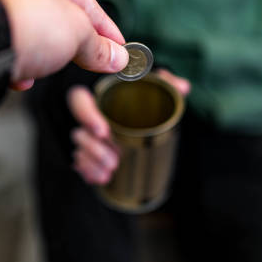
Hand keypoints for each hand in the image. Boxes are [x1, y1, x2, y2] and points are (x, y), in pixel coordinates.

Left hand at [0, 0, 127, 89]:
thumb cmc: (23, 20)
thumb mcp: (76, 33)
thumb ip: (98, 46)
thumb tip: (117, 58)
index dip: (104, 27)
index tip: (118, 48)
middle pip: (54, 17)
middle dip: (71, 45)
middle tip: (92, 63)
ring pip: (28, 36)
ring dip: (41, 57)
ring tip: (44, 69)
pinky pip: (5, 49)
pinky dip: (16, 64)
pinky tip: (19, 77)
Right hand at [68, 69, 190, 184]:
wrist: (144, 120)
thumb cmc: (144, 100)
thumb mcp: (157, 89)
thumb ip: (168, 84)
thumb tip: (182, 87)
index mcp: (100, 97)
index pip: (80, 99)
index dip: (87, 116)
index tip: (103, 131)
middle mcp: (90, 116)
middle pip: (79, 131)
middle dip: (94, 149)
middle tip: (116, 161)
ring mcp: (88, 135)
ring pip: (79, 149)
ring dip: (93, 162)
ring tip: (111, 171)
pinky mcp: (89, 151)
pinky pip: (81, 162)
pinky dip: (89, 171)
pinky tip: (101, 178)